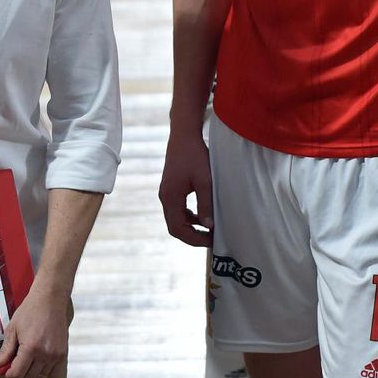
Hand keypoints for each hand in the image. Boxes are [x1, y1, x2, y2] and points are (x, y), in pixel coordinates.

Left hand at [0, 285, 67, 377]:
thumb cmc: (30, 310)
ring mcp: (55, 355)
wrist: (49, 300)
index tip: (5, 368)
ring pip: (40, 376)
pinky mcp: (62, 354)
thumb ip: (4, 351)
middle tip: (14, 362)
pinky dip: (44, 370)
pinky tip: (38, 359)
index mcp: (30, 348)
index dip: (8, 373)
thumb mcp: (12, 329)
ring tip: (27, 357)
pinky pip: (53, 373)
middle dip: (19, 373)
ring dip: (31, 372)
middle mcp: (44, 354)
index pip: (17, 374)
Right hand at [159, 127, 212, 246]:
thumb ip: (206, 204)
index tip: (212, 241)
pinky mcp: (170, 188)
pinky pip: (176, 210)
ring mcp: (166, 192)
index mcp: (171, 197)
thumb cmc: (195, 155)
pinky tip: (201, 216)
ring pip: (175, 219)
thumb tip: (209, 227)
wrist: (184, 136)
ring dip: (190, 227)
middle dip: (192, 236)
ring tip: (209, 230)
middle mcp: (165, 197)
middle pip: (174, 227)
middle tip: (211, 239)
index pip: (178, 228)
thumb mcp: (205, 181)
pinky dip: (187, 217)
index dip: (194, 239)